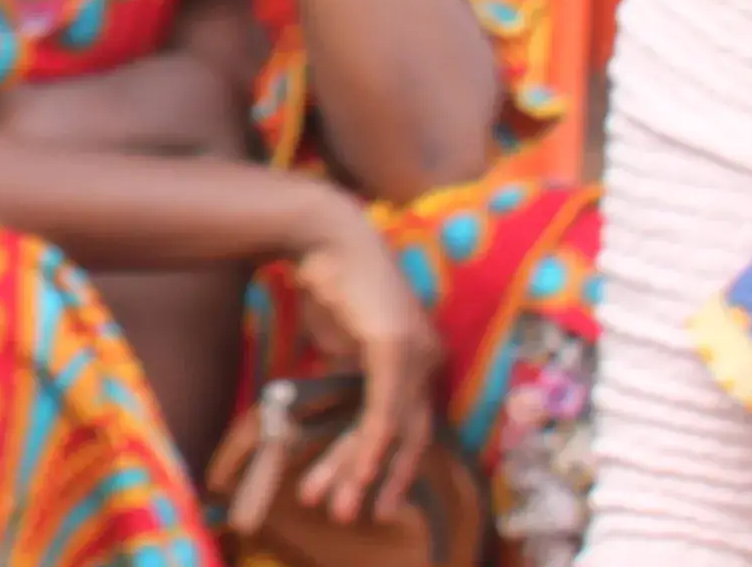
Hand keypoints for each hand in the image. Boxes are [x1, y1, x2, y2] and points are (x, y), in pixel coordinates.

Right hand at [242, 200, 442, 533]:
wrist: (323, 237)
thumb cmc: (330, 282)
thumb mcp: (343, 342)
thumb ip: (351, 376)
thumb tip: (340, 408)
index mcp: (420, 359)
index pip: (409, 422)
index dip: (391, 462)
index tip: (369, 493)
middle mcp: (428, 361)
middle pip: (410, 436)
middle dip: (382, 480)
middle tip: (363, 515)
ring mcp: (416, 356)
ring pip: (395, 432)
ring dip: (364, 473)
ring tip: (342, 506)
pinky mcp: (395, 351)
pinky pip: (383, 412)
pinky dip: (369, 446)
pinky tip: (356, 472)